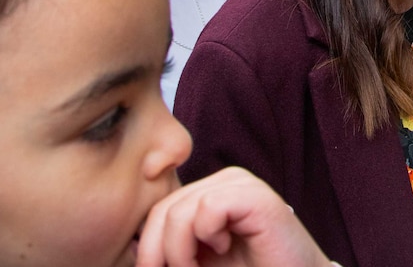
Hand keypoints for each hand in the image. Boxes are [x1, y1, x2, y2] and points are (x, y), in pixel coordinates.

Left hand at [136, 167, 332, 266]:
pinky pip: (209, 209)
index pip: (158, 210)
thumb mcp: (195, 262)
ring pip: (182, 210)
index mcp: (209, 193)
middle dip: (160, 254)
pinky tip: (226, 247)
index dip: (148, 247)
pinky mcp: (256, 196)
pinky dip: (208, 236)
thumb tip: (126, 248)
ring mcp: (242, 185)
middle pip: (164, 209)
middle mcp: (224, 181)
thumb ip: (168, 250)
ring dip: (181, 252)